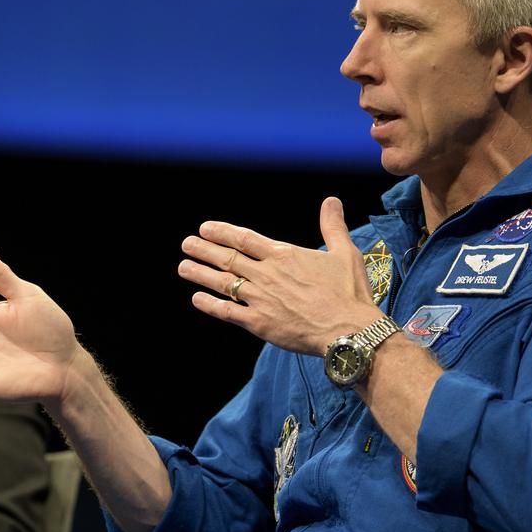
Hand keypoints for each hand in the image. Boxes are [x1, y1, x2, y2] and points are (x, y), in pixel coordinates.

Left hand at [178, 197, 381, 354]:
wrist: (349, 330)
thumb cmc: (349, 293)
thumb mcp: (344, 253)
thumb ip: (332, 226)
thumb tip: (331, 201)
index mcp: (283, 255)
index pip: (244, 239)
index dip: (222, 232)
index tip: (205, 228)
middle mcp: (267, 274)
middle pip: (227, 258)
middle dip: (204, 250)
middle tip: (186, 244)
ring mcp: (260, 299)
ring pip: (223, 282)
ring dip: (200, 273)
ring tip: (183, 267)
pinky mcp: (258, 323)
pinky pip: (227, 312)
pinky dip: (210, 305)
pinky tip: (197, 299)